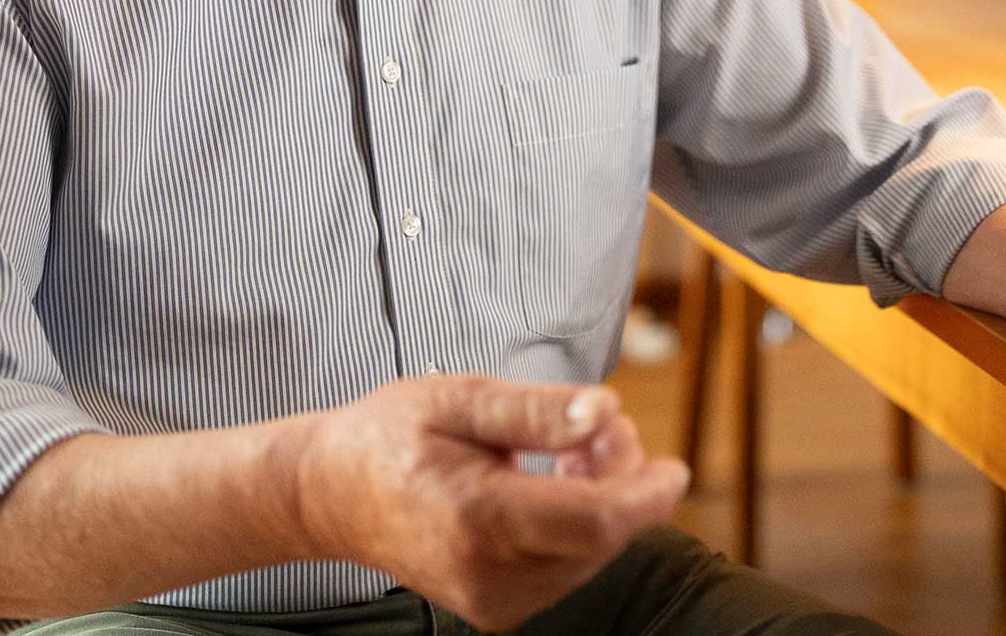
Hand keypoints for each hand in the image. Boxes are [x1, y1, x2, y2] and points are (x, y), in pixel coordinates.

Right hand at [289, 375, 687, 630]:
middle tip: (601, 424)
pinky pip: (565, 569)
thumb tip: (603, 410)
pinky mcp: (496, 607)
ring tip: (572, 445)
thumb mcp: (459, 398)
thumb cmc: (388, 437)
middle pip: (599, 538)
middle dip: (621, 479)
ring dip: (602, 500)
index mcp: (477, 517)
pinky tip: (558, 480)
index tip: (674, 466)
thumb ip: (535, 410)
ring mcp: (491, 599)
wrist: (331, 493)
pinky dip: (577, 525)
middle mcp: (487, 572)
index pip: (593, 521)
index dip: (643, 493)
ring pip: (588, 558)